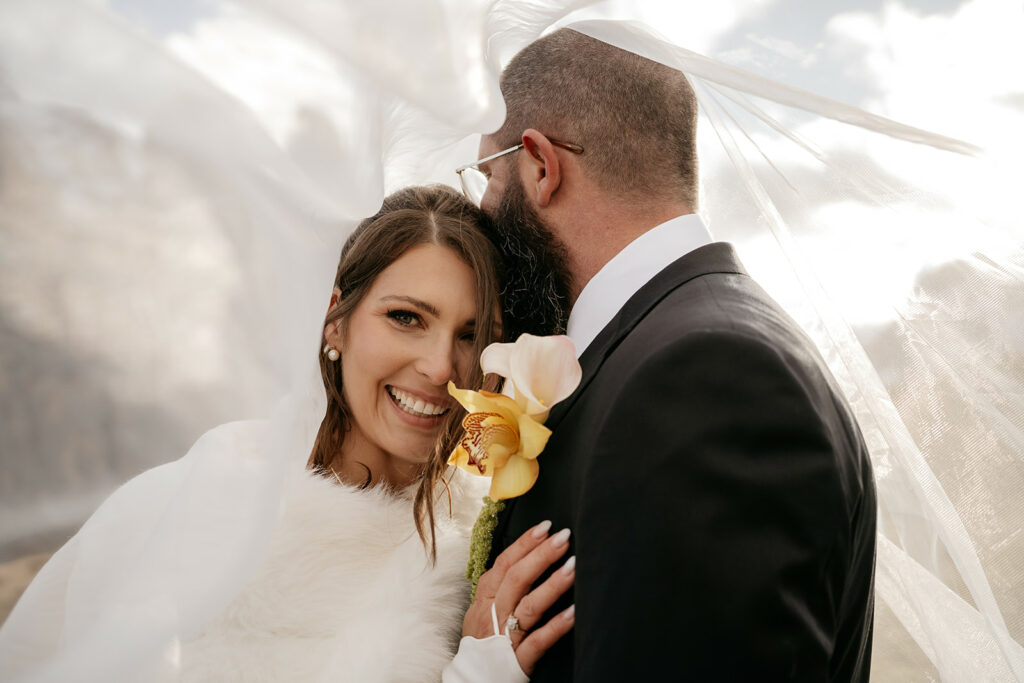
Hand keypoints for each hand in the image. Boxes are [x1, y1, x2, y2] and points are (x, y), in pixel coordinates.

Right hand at [461, 520, 576, 674]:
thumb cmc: (484, 643)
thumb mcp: (483, 612)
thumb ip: (500, 588)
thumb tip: (525, 558)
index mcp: (484, 600)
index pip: (503, 564)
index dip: (523, 545)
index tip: (545, 527)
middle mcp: (492, 615)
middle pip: (515, 579)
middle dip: (540, 556)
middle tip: (564, 537)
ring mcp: (503, 638)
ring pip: (527, 606)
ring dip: (552, 585)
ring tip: (573, 566)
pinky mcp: (516, 661)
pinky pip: (537, 641)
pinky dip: (556, 627)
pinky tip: (574, 613)